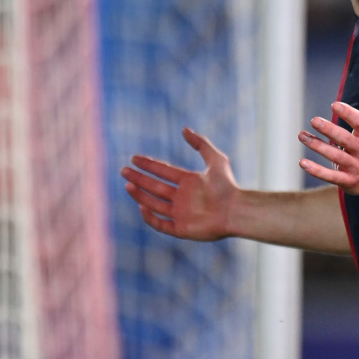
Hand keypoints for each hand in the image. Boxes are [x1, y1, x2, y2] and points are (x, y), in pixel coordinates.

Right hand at [121, 128, 237, 240]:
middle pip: (155, 187)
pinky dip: (150, 217)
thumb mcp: (216, 159)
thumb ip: (201, 144)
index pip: (163, 172)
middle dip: (139, 179)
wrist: (235, 209)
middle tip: (123, 171)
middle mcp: (182, 198)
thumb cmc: (228, 186)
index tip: (134, 158)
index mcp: (188, 182)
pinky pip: (161, 224)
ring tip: (127, 184)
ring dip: (140, 195)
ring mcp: (181, 214)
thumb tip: (184, 129)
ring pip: (154, 204)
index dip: (148, 165)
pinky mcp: (181, 229)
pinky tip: (142, 206)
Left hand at [299, 72, 358, 195]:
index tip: (334, 104)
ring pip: (335, 156)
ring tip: (302, 135)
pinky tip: (302, 162)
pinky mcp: (349, 180)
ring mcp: (356, 167)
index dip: (348, 113)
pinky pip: (331, 176)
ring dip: (317, 146)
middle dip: (329, 130)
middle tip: (314, 120)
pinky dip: (316, 170)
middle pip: (345, 140)